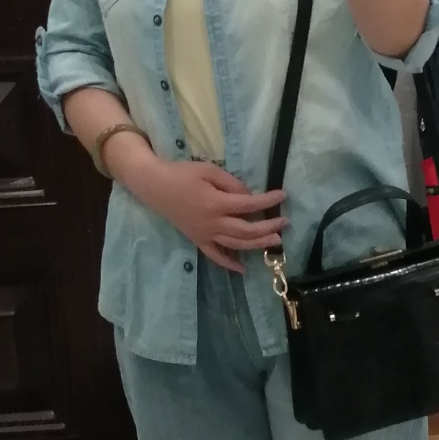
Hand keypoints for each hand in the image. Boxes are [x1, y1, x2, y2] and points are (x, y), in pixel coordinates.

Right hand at [120, 148, 286, 274]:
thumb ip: (231, 183)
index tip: (282, 196)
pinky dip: (229, 263)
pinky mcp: (197, 240)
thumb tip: (249, 196)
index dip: (268, 201)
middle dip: (268, 227)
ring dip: (257, 245)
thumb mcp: (208, 170)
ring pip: (235, 245)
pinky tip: (242, 269)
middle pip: (246, 230)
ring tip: (274, 241)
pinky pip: (215, 256)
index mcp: (216, 204)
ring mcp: (204, 234)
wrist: (154, 186)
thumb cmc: (181, 174)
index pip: (249, 204)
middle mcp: (212, 223)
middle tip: (284, 223)